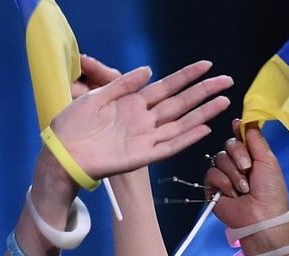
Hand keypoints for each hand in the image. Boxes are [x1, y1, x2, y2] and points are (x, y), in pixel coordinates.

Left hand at [49, 59, 231, 181]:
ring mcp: (146, 138)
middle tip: (226, 81)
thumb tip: (148, 70)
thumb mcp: (96, 96)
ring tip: (224, 102)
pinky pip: (169, 146)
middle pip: (181, 103)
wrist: (61, 152)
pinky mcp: (143, 156)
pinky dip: (186, 139)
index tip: (206, 66)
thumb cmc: (73, 124)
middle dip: (204, 92)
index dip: (187, 76)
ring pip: (181, 123)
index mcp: (133, 103)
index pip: (167, 86)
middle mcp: (145, 120)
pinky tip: (203, 129)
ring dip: (203, 113)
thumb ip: (122, 84)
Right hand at [205, 121, 288, 229]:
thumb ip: (257, 139)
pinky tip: (232, 194)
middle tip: (248, 169)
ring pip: (219, 158)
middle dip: (238, 155)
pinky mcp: (213, 188)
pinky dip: (223, 182)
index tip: (237, 126)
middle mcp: (237, 165)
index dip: (238, 131)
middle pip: (228, 145)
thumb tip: (247, 119)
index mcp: (252, 158)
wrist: (261, 217)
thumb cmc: (270, 192)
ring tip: (244, 189)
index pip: (240, 137)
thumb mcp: (268, 161)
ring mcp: (225, 176)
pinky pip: (211, 173)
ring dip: (233, 173)